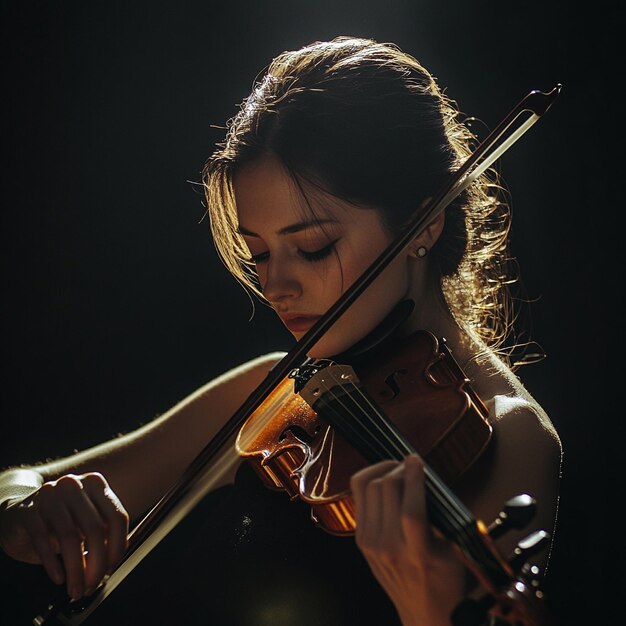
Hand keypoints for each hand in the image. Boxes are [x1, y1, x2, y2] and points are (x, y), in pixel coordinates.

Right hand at [0, 472, 128, 598]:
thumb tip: (111, 563)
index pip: (117, 517)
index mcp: (96, 485)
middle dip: (97, 564)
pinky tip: (59, 578)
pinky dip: (53, 564)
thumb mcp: (84, 523)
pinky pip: (43, 540)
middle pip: (95, 529)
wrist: (18, 513)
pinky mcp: (28, 510)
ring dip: (76, 569)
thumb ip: (101, 535)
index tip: (112, 568)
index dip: (117, 547)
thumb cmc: (57, 521)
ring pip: (70, 537)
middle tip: (92, 585)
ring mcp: (51, 495)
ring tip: (76, 588)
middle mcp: (75, 486)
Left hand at [350, 455, 466, 625]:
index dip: (413, 477)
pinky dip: (369, 481)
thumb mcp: (455, 550)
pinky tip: (383, 480)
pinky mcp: (360, 539)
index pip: (410, 508)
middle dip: (398, 468)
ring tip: (397, 469)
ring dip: (382, 471)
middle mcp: (388, 547)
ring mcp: (370, 543)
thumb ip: (443, 516)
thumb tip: (427, 479)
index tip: (418, 461)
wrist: (424, 614)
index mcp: (418, 553)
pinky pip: (358, 497)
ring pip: (367, 488)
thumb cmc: (446, 583)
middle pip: (384, 489)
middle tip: (410, 465)